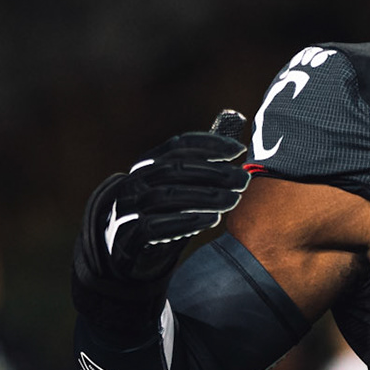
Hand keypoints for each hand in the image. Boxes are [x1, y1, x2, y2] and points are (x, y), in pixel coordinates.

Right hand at [86, 111, 250, 279]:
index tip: (238, 150)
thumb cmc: (163, 213)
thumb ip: (204, 156)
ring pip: (166, 196)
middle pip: (175, 169)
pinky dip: (185, 222)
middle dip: (213, 172)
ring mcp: (128, 208)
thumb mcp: (180, 184)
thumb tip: (235, 116)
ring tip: (233, 200)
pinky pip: (153, 227)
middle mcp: (135, 181)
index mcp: (149, 164)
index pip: (179, 145)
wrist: (126, 252)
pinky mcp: (127, 235)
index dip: (210, 144)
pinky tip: (212, 220)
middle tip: (243, 180)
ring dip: (204, 197)